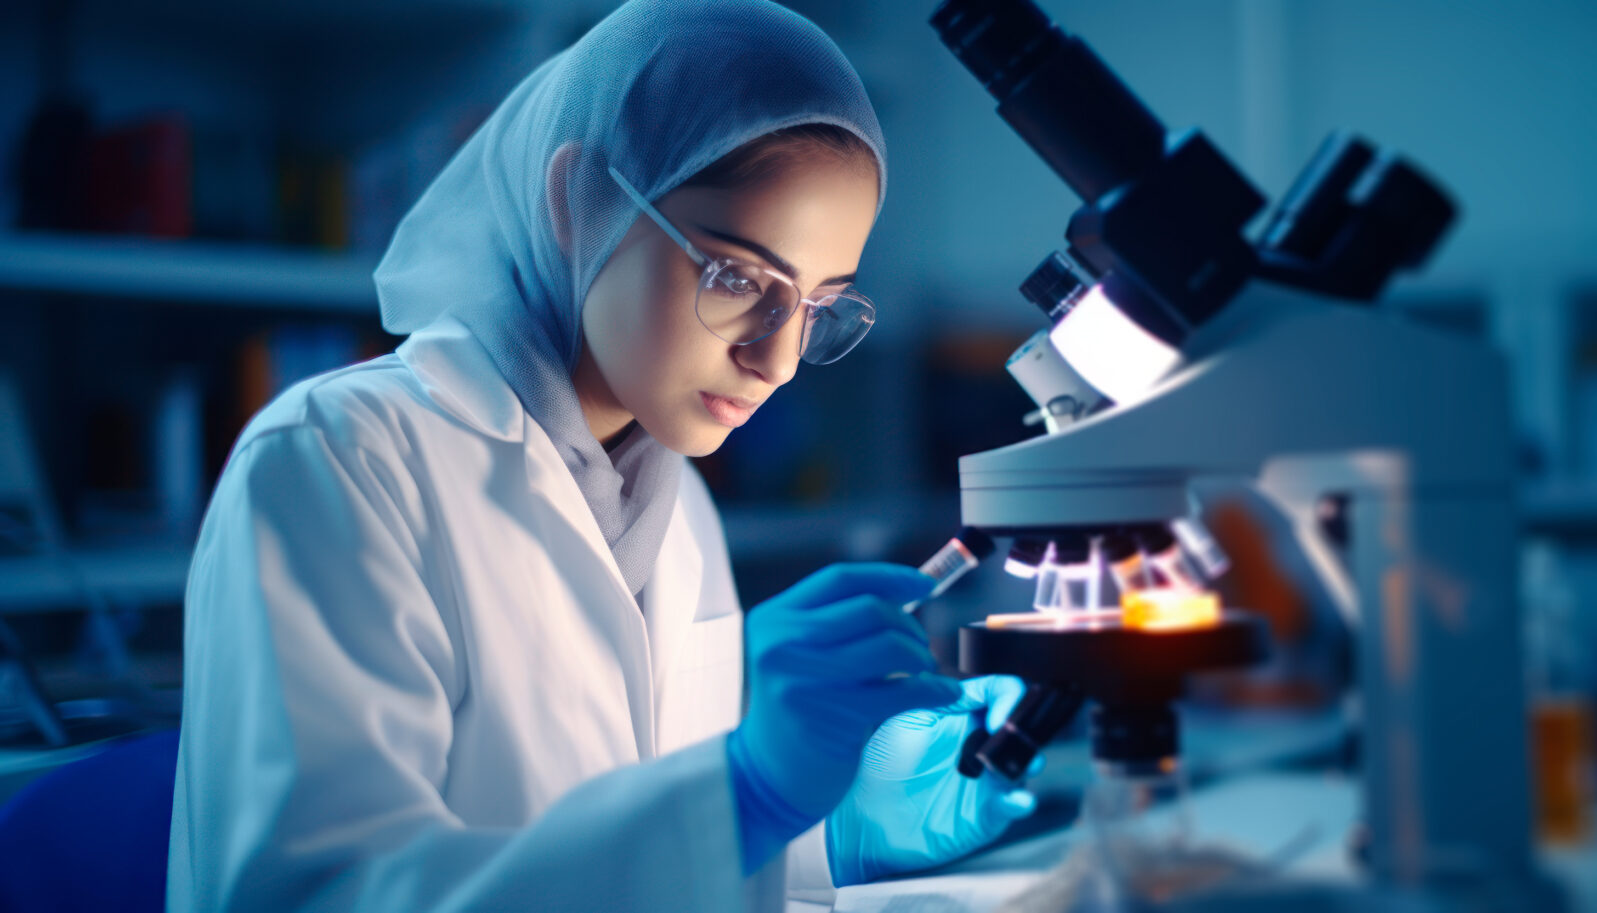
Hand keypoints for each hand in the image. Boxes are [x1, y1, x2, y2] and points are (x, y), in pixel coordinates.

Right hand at [726, 564, 962, 875]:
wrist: (768, 775)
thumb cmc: (799, 709)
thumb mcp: (800, 655)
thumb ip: (839, 623)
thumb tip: (908, 593)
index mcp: (774, 619)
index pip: (840, 579)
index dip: (889, 577)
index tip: (925, 584)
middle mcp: (783, 644)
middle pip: (869, 609)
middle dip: (908, 624)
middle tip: (920, 646)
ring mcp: (805, 681)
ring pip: (889, 646)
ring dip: (921, 656)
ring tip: (923, 670)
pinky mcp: (834, 717)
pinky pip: (904, 691)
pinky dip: (935, 690)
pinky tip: (945, 694)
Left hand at [825, 675, 1041, 885]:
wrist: (868, 818)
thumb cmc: (881, 763)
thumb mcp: (901, 719)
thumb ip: (929, 694)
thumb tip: (959, 683)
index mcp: (962, 714)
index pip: (998, 692)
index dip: (1008, 697)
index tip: (996, 718)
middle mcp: (980, 743)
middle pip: (1020, 725)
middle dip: (1027, 728)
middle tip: (1019, 738)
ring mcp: (987, 778)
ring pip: (1024, 763)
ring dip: (1030, 761)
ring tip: (1025, 766)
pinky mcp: (988, 812)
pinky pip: (1013, 805)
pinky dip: (1019, 802)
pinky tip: (1015, 801)